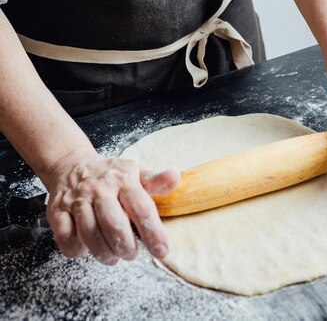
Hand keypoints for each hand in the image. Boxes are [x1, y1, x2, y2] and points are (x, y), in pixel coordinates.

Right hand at [46, 151, 178, 264]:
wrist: (71, 164)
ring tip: (113, 256)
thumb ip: (155, 180)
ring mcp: (76, 199)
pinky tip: (86, 246)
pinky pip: (66, 239)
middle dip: (126, 247)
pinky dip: (78, 250)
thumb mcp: (135, 173)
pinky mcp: (56, 210)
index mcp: (123, 179)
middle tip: (131, 254)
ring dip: (104, 253)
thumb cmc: (109, 174)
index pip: (141, 207)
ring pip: (90, 235)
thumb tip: (175, 177)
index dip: (153, 232)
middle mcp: (99, 188)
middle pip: (114, 225)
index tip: (162, 251)